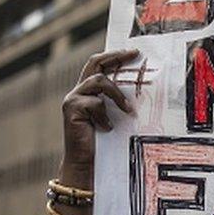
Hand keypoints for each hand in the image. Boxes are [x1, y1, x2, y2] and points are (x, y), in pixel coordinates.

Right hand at [59, 50, 139, 186]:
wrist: (85, 162)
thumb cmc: (103, 141)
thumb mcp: (114, 116)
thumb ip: (119, 102)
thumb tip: (142, 88)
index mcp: (88, 91)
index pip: (99, 64)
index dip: (115, 55)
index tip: (134, 52)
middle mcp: (78, 91)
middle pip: (95, 63)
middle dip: (116, 56)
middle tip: (134, 55)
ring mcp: (72, 99)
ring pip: (99, 81)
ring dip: (117, 95)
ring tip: (128, 111)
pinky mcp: (71, 110)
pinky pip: (95, 103)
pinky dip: (105, 116)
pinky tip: (107, 128)